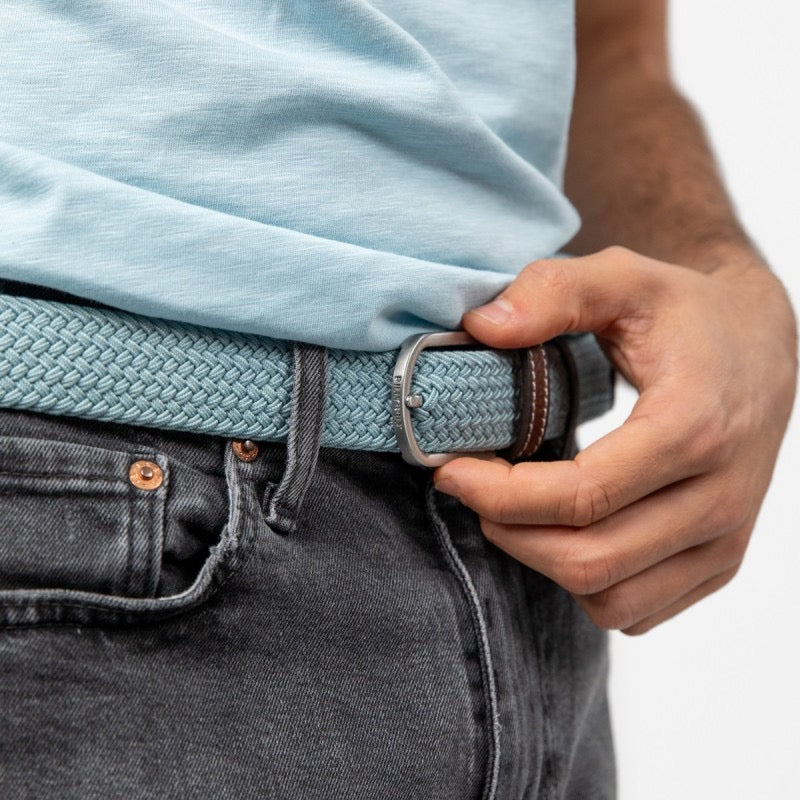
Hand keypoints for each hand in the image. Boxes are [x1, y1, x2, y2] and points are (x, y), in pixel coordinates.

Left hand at [433, 247, 796, 633]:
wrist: (761, 348)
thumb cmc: (687, 315)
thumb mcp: (624, 278)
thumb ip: (554, 291)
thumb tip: (481, 328)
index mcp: (694, 428)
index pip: (583, 496)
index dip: (500, 493)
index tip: (450, 470)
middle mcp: (720, 497)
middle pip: (589, 560)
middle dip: (509, 531)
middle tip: (471, 488)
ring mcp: (724, 539)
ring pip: (610, 599)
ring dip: (542, 561)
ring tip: (513, 509)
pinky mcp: (718, 562)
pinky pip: (635, 609)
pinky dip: (585, 584)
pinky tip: (564, 530)